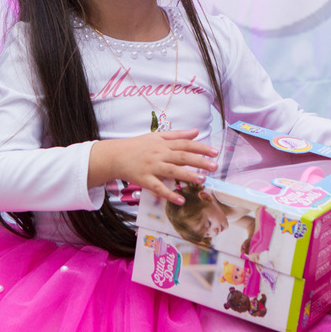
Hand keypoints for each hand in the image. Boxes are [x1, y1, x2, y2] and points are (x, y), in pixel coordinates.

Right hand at [88, 129, 217, 205]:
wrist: (115, 156)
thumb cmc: (137, 146)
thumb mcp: (157, 137)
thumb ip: (177, 135)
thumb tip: (196, 132)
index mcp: (163, 144)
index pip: (185, 144)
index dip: (201, 148)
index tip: (215, 152)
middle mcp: (159, 154)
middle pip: (182, 156)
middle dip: (199, 161)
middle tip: (214, 166)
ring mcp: (152, 167)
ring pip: (172, 171)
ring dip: (188, 175)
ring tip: (202, 180)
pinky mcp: (144, 179)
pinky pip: (158, 187)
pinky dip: (169, 194)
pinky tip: (180, 200)